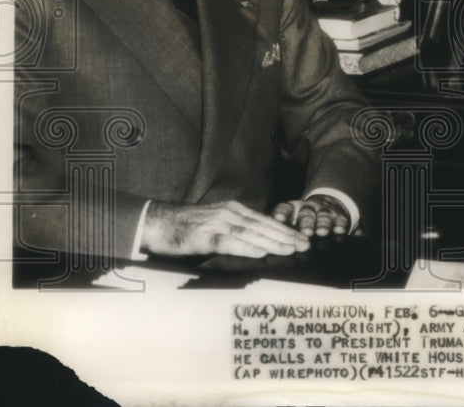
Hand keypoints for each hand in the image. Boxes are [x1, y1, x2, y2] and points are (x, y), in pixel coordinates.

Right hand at [141, 201, 310, 257]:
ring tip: (291, 249)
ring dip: (273, 242)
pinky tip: (260, 252)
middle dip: (286, 236)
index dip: (285, 229)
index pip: (265, 220)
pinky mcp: (203, 236)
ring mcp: (217, 223)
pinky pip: (228, 242)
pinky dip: (246, 247)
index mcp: (234, 210)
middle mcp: (229, 213)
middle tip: (306, 245)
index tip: (302, 238)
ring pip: (251, 233)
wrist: (157, 223)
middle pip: (263, 226)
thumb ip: (237, 232)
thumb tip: (259, 243)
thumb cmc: (187, 228)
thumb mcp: (217, 225)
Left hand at [272, 194, 350, 237]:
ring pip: (323, 215)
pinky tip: (339, 230)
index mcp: (293, 209)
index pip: (286, 209)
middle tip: (305, 232)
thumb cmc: (302, 221)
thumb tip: (266, 244)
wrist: (327, 205)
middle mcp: (308, 208)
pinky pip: (340, 219)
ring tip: (322, 232)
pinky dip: (340, 224)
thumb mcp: (291, 221)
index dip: (282, 213)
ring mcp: (324, 211)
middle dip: (306, 223)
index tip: (278, 219)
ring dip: (323, 223)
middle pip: (306, 213)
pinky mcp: (338, 216)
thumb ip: (281, 230)